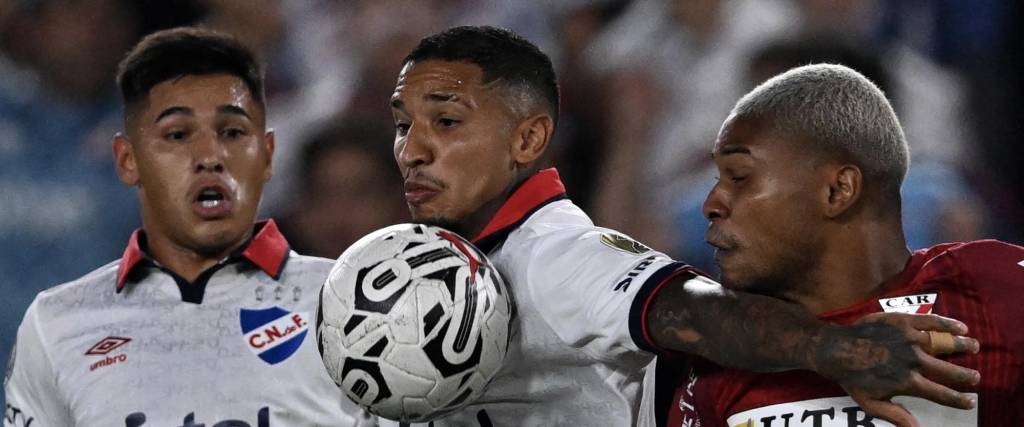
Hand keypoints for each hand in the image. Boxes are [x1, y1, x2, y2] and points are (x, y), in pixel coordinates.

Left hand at [821, 313, 979, 426]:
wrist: (834, 348)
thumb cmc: (852, 378)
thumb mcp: (871, 403)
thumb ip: (895, 416)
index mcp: (907, 382)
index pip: (940, 394)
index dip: (958, 399)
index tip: (970, 401)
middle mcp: (912, 361)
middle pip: (948, 370)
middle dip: (965, 375)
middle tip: (976, 377)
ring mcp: (908, 339)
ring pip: (943, 344)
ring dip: (962, 346)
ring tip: (975, 347)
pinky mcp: (902, 321)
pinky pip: (930, 321)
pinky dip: (947, 324)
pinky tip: (960, 327)